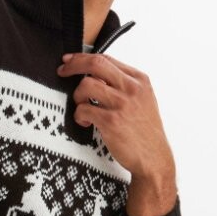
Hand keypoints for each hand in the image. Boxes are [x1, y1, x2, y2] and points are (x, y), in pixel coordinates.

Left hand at [57, 51, 175, 179]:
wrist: (154, 158)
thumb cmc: (145, 131)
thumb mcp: (142, 100)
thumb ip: (123, 84)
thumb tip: (94, 73)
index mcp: (140, 80)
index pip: (106, 58)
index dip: (83, 57)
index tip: (69, 61)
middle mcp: (132, 89)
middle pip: (95, 64)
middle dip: (74, 65)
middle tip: (62, 71)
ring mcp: (122, 104)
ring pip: (86, 85)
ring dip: (78, 97)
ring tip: (82, 108)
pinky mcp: (112, 121)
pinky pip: (83, 109)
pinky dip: (79, 116)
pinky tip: (86, 123)